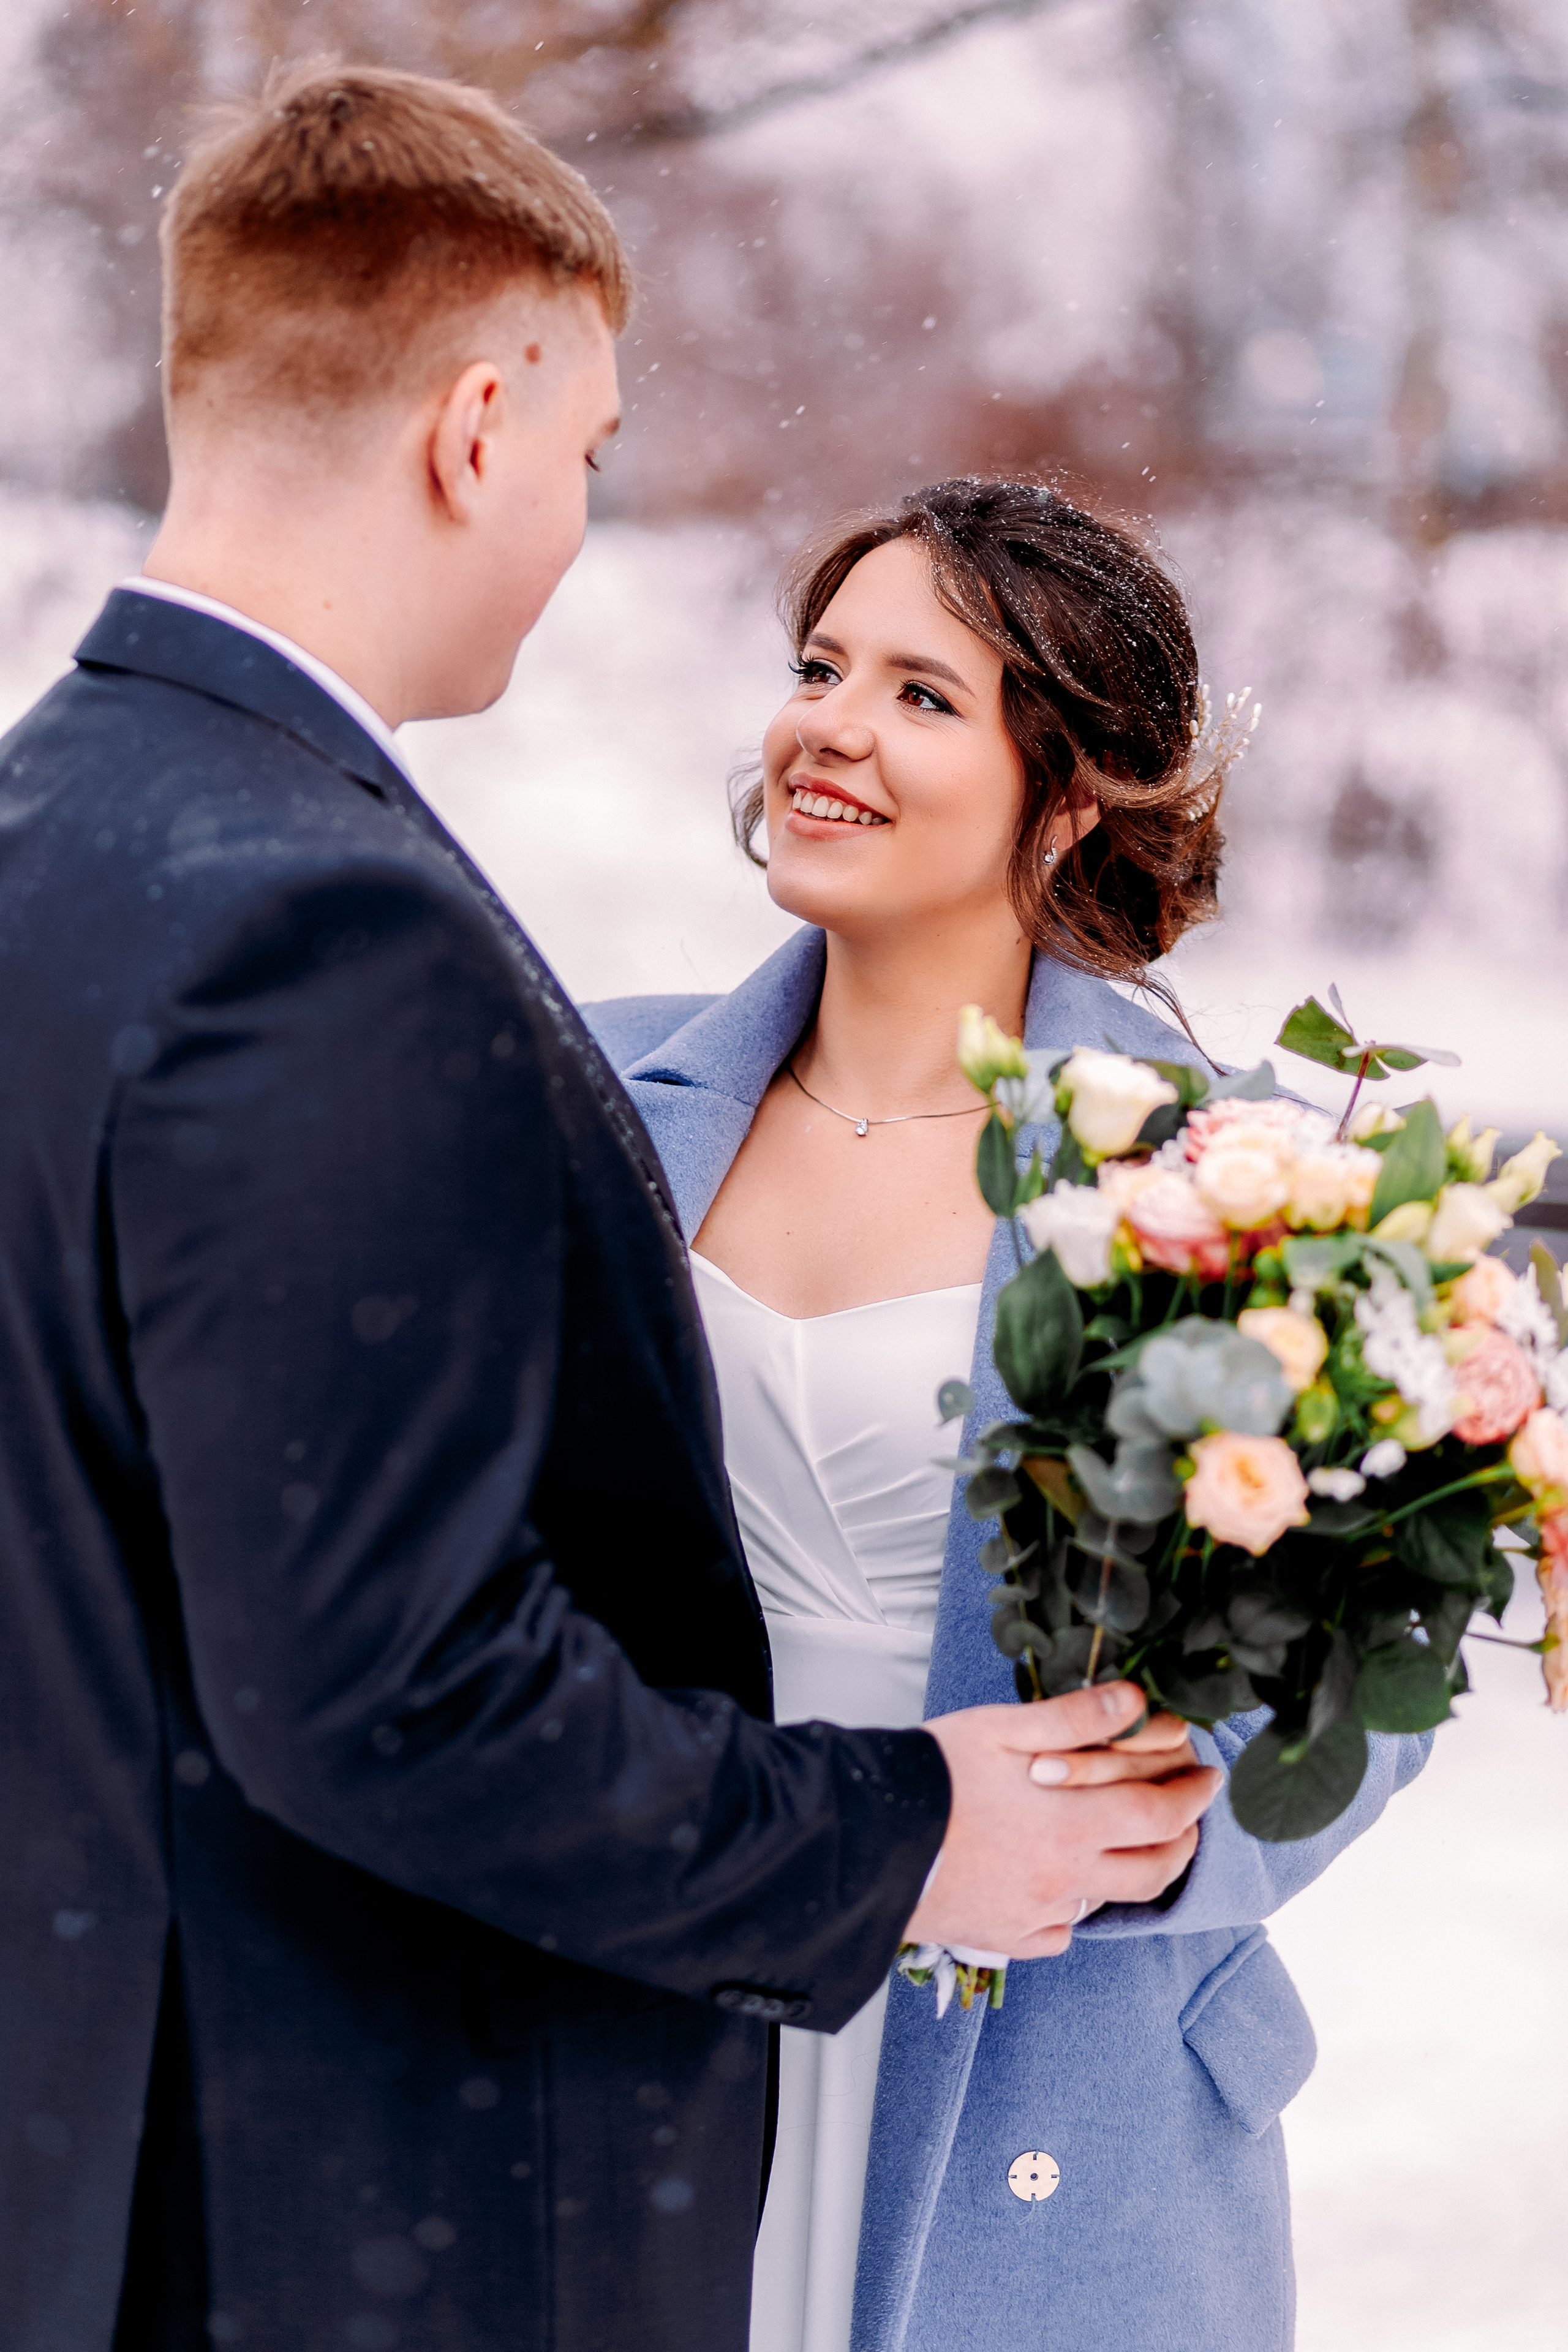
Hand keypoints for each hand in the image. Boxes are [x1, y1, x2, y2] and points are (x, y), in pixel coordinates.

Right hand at [905, 1682, 1220, 1959]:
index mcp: (1074, 1825)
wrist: (864, 1840)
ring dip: (1129, 1870)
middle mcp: (1066, 1880)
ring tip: (1125, 1842)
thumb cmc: (932, 1775)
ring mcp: (1036, 1915)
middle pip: (1153, 1870)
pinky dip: (1071, 1909)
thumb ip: (1077, 1717)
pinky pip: (1058, 1932)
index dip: (1195, 1795)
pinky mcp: (1004, 1938)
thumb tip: (1139, 1703)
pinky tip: (1060, 1886)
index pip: (1162, 1814)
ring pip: (1107, 1900)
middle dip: (1182, 1841)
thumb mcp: (1003, 1728)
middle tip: (1188, 1817)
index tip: (1209, 1778)